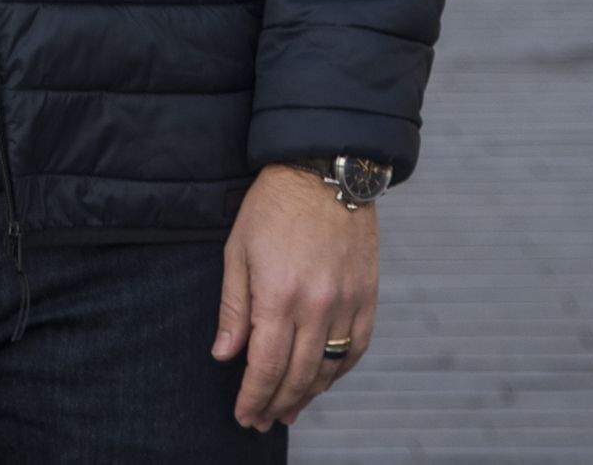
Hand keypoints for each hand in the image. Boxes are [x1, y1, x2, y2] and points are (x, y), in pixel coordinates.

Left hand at [214, 165, 380, 431]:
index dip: (253, 398)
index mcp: (279, 296)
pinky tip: (324, 381)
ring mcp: (347, 302)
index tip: (243, 415)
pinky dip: (340, 372)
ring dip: (308, 395)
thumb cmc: (272, 207)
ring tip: (290, 411)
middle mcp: (317, 306)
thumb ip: (234, 308)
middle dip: (276, 405)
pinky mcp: (367, 295)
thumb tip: (225, 355)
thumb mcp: (238, 251)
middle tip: (262, 421)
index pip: (265, 367)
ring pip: (328, 369)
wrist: (324, 171)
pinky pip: (356, 348)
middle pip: (297, 376)